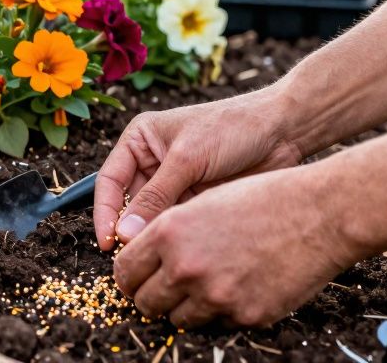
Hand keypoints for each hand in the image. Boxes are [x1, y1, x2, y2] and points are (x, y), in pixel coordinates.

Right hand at [94, 85, 304, 249]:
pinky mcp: (195, 200)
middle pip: (128, 204)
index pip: (110, 181)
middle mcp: (152, 162)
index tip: (106, 243)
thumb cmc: (232, 128)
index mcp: (140, 140)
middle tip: (134, 258)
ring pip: (152, 219)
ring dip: (154, 236)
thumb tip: (124, 235)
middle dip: (129, 230)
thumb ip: (155, 197)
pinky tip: (182, 249)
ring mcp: (175, 184)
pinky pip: (176, 225)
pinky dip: (176, 238)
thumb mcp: (188, 159)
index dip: (104, 212)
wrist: (282, 131)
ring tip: (161, 255)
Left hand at [112, 165, 362, 327]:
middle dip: (152, 297)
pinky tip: (242, 284)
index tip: (137, 279)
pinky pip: (219, 323)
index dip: (129, 277)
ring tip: (210, 283)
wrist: (319, 214)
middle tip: (167, 289)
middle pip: (146, 302)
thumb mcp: (202, 202)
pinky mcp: (245, 316)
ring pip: (179, 319)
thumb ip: (168, 233)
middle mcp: (185, 267)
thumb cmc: (262, 199)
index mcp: (169, 233)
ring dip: (187, 306)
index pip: (125, 271)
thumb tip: (144, 261)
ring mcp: (215, 296)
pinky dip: (224, 310)